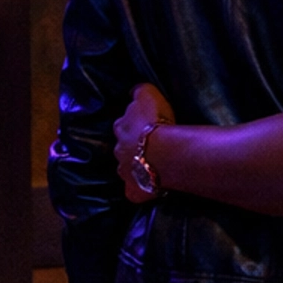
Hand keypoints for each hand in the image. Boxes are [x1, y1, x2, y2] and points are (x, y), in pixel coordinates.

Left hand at [114, 83, 174, 202]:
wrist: (164, 152)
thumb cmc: (156, 121)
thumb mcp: (148, 94)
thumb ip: (139, 92)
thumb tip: (134, 91)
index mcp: (121, 127)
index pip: (123, 124)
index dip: (133, 124)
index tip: (144, 125)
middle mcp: (118, 150)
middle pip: (123, 147)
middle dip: (132, 147)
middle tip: (148, 145)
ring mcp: (125, 172)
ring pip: (128, 169)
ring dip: (137, 166)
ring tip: (152, 165)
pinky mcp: (134, 190)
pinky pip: (135, 191)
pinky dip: (140, 190)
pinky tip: (150, 187)